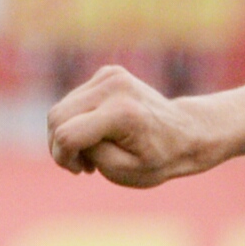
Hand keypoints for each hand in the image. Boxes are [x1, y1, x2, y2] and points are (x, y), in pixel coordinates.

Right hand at [49, 63, 233, 188]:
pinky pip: (74, 100)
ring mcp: (111, 76)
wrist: (187, 133)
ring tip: (92, 153)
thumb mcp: (124, 172)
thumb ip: (91, 154)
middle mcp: (114, 87)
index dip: (63, 157)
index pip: (67, 134)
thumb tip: (65, 132)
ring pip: (61, 108)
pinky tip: (97, 134)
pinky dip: (77, 120)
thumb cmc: (159, 159)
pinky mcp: (108, 73)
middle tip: (82, 165)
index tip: (79, 170)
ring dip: (68, 133)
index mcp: (122, 113)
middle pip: (57, 116)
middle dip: (60, 146)